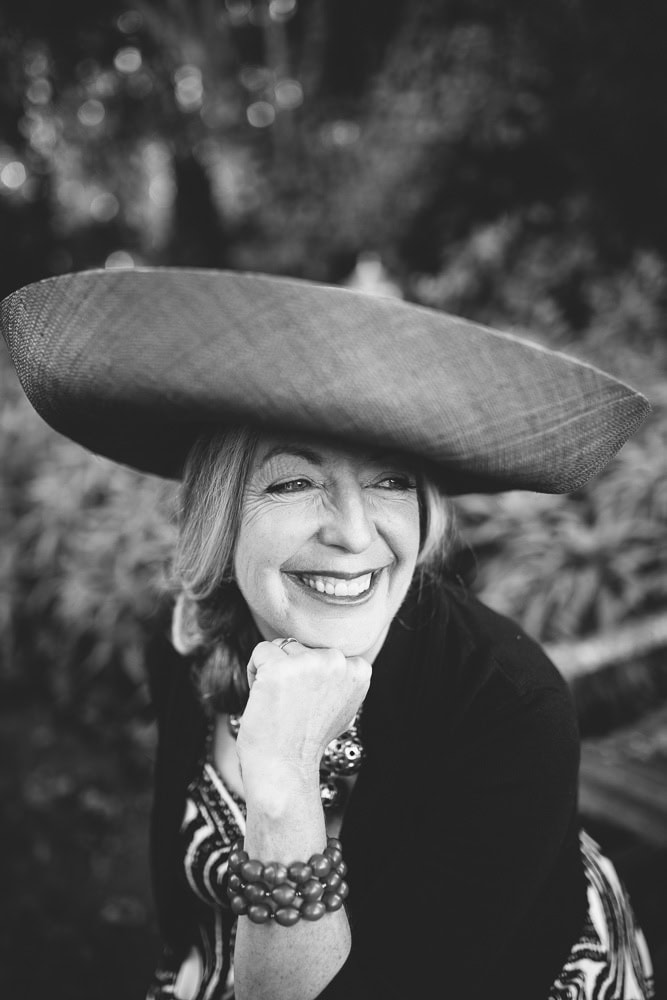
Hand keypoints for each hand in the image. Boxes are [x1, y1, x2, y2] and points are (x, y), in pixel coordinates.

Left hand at [236, 639, 370, 789]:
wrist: (286, 768)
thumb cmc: (308, 741)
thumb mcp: (342, 708)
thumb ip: (341, 681)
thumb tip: (339, 661)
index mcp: (358, 670)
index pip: (324, 652)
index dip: (311, 676)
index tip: (309, 703)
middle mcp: (338, 662)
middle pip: (303, 646)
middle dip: (292, 671)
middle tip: (292, 705)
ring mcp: (309, 663)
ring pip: (282, 647)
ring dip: (273, 672)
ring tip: (279, 703)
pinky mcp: (280, 668)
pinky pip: (260, 651)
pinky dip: (254, 672)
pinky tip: (263, 697)